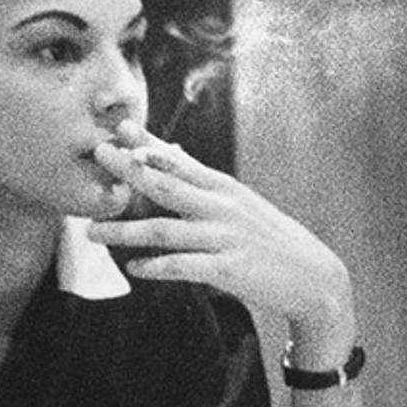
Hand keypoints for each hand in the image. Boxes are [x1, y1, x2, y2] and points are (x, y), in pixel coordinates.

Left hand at [87, 135, 356, 365]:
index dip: (147, 145)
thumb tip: (170, 154)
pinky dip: (157, 268)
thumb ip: (202, 181)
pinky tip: (135, 269)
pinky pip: (183, 267)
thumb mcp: (240, 202)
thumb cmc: (271, 240)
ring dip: (125, 231)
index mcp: (224, 189)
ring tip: (92, 231)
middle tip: (96, 155)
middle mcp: (221, 209)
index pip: (178, 162)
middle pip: (165, 186)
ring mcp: (224, 239)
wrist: (314, 278)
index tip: (119, 128)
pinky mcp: (228, 270)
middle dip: (128, 170)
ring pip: (164, 230)